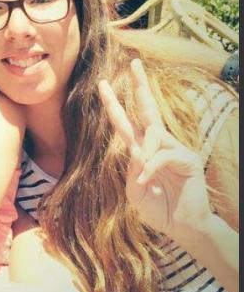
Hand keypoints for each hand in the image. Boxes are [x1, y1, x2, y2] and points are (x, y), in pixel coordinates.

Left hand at [98, 59, 212, 241]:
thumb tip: (136, 150)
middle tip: (134, 64)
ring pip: (152, 135)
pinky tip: (147, 182)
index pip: (126, 122)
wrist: (181, 227)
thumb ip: (131, 170)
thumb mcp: (134, 191)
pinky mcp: (187, 158)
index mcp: (142, 150)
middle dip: (140, 86)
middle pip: (147, 109)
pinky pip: (162, 156)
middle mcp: (158, 144)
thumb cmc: (158, 209)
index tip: (104, 84)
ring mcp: (174, 148)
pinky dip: (151, 168)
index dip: (115, 104)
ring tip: (143, 180)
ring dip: (143, 155)